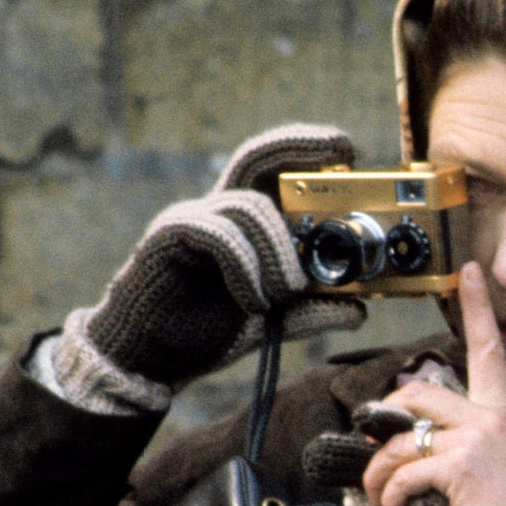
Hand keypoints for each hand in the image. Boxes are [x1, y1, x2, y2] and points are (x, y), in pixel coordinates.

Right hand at [55, 125, 364, 408]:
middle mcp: (217, 210)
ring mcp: (190, 219)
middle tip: (340, 152)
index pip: (273, 171)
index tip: (346, 148)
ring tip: (288, 292)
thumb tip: (358, 309)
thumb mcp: (270, 322)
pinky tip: (252, 301)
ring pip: (249, 207)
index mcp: (243, 223)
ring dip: (280, 250)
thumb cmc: (202, 331)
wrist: (147, 360)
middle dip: (299, 146)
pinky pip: (219, 234)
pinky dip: (246, 267)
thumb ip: (309, 311)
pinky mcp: (169, 238)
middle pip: (256, 157)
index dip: (306, 152)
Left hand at [361, 263, 505, 505]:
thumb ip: (466, 444)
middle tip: (378, 457)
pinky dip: (390, 495)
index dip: (478, 308)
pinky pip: (405, 470)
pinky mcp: (461, 465)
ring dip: (379, 474)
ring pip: (402, 439)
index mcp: (503, 413)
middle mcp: (492, 418)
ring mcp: (477, 439)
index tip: (470, 273)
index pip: (489, 350)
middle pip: (418, 396)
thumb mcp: (500, 467)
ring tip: (382, 498)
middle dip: (387, 426)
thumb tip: (418, 440)